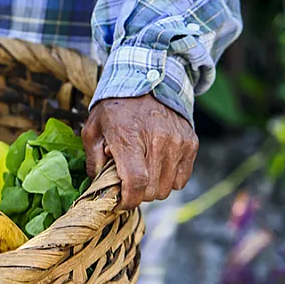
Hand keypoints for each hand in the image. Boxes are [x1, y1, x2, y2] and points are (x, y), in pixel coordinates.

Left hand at [82, 94, 197, 209]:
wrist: (146, 81)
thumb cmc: (115, 109)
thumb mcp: (93, 130)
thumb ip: (93, 159)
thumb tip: (98, 186)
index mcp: (130, 138)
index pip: (136, 182)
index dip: (127, 200)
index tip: (119, 202)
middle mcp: (158, 140)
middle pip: (151, 191)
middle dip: (137, 193)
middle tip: (127, 180)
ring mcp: (178, 142)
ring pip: (167, 188)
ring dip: (152, 187)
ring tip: (141, 171)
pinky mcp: (191, 143)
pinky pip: (181, 179)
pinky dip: (168, 179)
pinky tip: (156, 166)